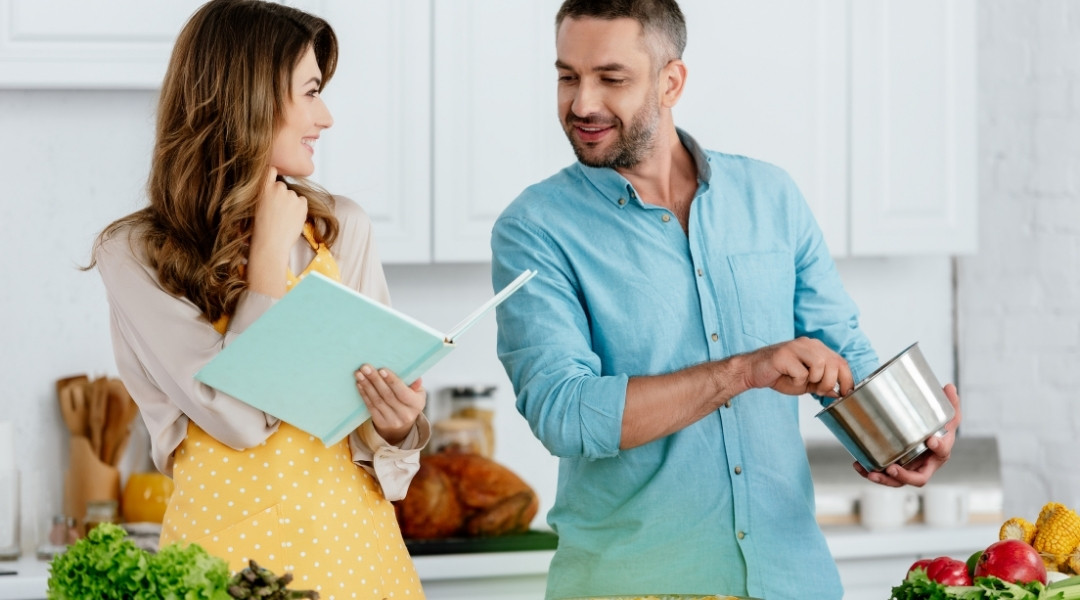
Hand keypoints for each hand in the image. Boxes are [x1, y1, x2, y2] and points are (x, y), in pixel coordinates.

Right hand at [247, 167, 307, 296]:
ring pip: (293, 195)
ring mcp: (291, 195)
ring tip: (283, 219)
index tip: (273, 180)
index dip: (272, 175)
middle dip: (281, 196)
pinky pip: (302, 202)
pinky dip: (299, 209)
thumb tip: (273, 189)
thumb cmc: (260, 229)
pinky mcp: (302, 203)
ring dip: (291, 204)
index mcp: (263, 188)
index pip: (270, 170)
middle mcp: (278, 188)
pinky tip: (291, 219)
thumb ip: (264, 194)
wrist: (270, 244)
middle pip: (282, 186)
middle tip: (277, 212)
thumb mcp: (255, 206)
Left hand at [354, 365, 425, 445]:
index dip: (392, 381)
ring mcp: (392, 420)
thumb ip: (415, 384)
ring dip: (367, 385)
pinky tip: (359, 384)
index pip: (403, 392)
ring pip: (377, 400)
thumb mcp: (417, 392)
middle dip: (375, 380)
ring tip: (359, 373)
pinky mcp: (381, 422)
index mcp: (416, 404)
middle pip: (388, 395)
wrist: (402, 424)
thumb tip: (416, 379)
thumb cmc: (409, 401)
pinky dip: (364, 394)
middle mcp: (405, 414)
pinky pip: (371, 407)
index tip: (382, 370)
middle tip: (365, 367)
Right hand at [741, 337, 853, 397]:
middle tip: (818, 390)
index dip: (847, 379)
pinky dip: (797, 381)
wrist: (753, 371)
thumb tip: (839, 393)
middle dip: (830, 382)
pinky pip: (801, 373)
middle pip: (833, 362)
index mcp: (816, 348)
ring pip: (821, 365)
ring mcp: (796, 347)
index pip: (840, 360)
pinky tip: (787, 378)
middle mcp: (808, 343)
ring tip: (802, 383)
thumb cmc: (779, 375)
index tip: (845, 393)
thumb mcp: (806, 383)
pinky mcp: (784, 354)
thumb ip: (822, 385)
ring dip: (815, 380)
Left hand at [854, 383, 960, 486]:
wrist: (927, 437)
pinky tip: (859, 465)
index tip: (931, 440)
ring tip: (871, 473)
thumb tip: (949, 387)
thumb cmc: (938, 430)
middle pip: (917, 478)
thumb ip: (950, 403)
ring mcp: (909, 469)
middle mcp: (925, 465)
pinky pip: (884, 475)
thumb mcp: (946, 416)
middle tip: (892, 468)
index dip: (939, 448)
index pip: (942, 453)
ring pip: (898, 481)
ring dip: (884, 479)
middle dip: (903, 476)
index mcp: (940, 453)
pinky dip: (871, 472)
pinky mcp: (895, 468)